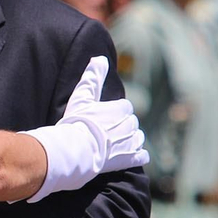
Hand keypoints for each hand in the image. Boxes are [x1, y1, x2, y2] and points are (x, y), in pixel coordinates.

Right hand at [61, 57, 148, 174]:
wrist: (76, 149)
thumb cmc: (76, 122)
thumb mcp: (82, 96)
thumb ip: (93, 76)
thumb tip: (99, 58)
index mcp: (120, 109)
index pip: (124, 107)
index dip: (113, 113)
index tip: (102, 118)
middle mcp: (129, 124)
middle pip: (131, 123)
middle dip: (121, 126)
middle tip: (105, 132)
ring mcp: (131, 142)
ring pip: (138, 138)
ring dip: (130, 140)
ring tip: (115, 144)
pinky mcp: (130, 158)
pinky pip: (142, 156)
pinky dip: (138, 155)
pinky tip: (130, 156)